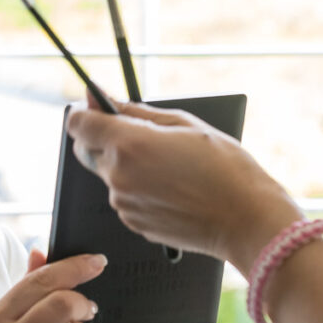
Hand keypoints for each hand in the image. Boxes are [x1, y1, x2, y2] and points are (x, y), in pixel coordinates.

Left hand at [67, 95, 302, 274]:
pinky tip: (171, 187)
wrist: (245, 220)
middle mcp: (118, 176)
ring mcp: (123, 204)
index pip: (77, 124)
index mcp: (128, 145)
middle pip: (87, 150)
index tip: (98, 109)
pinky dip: (138, 188)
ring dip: (125, 165)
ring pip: (107, 175)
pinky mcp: (133, 224)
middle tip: (138, 135)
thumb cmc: (224, 168)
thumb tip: (103, 98)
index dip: (85, 113)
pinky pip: (124, 197)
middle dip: (102, 138)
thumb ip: (136, 111)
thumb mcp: (184, 124)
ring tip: (169, 166)